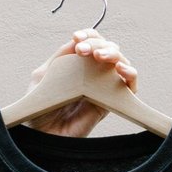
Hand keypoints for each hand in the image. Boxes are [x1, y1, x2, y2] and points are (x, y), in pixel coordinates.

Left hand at [23, 29, 139, 137]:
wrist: (43, 136)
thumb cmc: (40, 109)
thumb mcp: (43, 76)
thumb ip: (59, 58)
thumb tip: (76, 41)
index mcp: (78, 64)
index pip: (92, 41)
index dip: (88, 35)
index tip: (77, 38)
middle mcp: (94, 73)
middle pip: (108, 47)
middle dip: (97, 43)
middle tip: (83, 50)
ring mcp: (104, 86)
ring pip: (121, 62)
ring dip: (113, 54)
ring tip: (99, 57)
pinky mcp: (112, 102)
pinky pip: (130, 86)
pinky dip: (130, 74)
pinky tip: (120, 70)